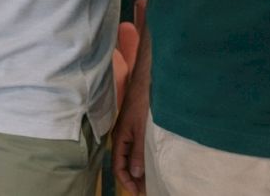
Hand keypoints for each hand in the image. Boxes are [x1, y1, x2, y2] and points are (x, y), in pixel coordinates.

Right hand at [112, 76, 149, 193]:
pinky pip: (135, 149)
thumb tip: (136, 175)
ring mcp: (128, 133)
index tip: (139, 193)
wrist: (146, 83)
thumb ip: (138, 153)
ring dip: (138, 170)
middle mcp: (121, 138)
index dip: (127, 181)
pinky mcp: (135, 128)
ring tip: (150, 182)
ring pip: (130, 157)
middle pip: (123, 163)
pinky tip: (151, 164)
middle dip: (133, 179)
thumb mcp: (142, 132)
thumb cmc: (143, 106)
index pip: (118, 166)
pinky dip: (141, 160)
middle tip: (147, 190)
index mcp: (119, 139)